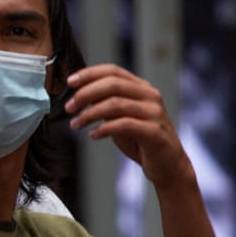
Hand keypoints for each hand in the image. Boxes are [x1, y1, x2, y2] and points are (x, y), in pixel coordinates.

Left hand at [65, 64, 193, 190]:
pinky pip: (124, 125)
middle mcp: (150, 96)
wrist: (166, 165)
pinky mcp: (155, 132)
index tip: (70, 82)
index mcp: (141, 88)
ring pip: (116, 104)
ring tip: (75, 124)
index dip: (89, 74)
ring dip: (90, 114)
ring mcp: (154, 113)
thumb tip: (80, 96)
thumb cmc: (140, 140)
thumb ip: (105, 104)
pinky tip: (93, 135)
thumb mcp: (119, 117)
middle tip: (69, 107)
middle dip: (85, 94)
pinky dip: (104, 129)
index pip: (113, 71)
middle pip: (113, 84)